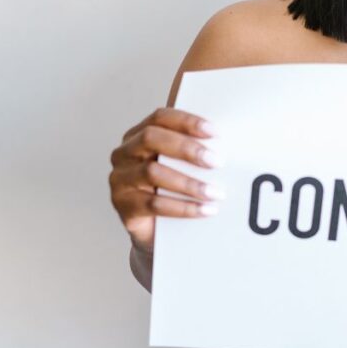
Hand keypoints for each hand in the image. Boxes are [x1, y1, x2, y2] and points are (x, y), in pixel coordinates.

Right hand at [109, 107, 223, 254]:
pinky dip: (183, 207)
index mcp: (138, 135)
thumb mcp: (181, 165)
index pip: (160, 117)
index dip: (187, 121)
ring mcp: (120, 180)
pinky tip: (205, 210)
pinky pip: (154, 204)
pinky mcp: (123, 206)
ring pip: (152, 172)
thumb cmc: (171, 189)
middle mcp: (124, 154)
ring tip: (215, 192)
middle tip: (216, 162)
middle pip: (151, 138)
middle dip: (187, 148)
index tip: (214, 132)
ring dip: (189, 183)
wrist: (155, 230)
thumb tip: (227, 142)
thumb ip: (194, 150)